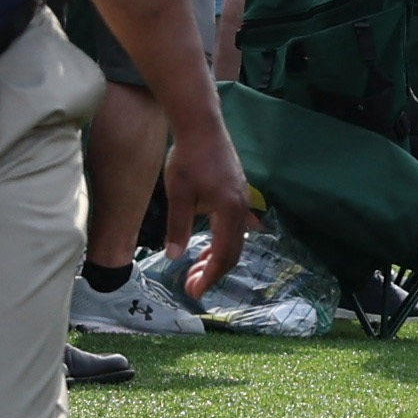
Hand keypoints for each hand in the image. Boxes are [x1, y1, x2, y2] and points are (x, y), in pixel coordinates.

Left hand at [159, 113, 258, 300]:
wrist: (202, 125)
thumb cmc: (188, 157)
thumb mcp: (178, 194)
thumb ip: (178, 227)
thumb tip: (174, 257)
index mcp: (229, 211)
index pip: (223, 255)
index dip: (209, 276)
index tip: (194, 292)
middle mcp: (241, 208)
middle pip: (233, 251)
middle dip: (213, 272)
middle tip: (192, 286)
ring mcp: (243, 199)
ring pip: (234, 239)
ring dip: (216, 257)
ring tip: (195, 269)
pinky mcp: (238, 192)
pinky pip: (234, 226)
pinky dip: (221, 241)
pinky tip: (206, 245)